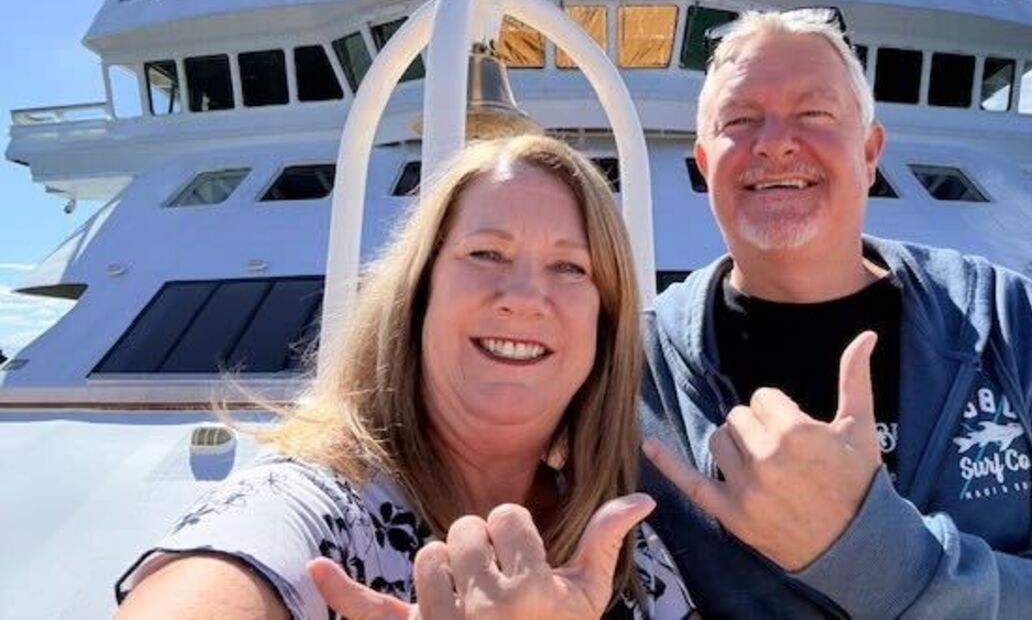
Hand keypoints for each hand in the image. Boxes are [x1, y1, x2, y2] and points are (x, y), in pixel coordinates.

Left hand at [309, 493, 653, 619]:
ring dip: (443, 570)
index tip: (525, 564)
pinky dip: (340, 590)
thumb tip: (643, 496)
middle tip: (495, 583)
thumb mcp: (586, 600)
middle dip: (477, 548)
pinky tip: (314, 567)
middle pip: (463, 531)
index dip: (513, 533)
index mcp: (529, 590)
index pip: (504, 517)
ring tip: (468, 601)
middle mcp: (483, 608)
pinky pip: (369, 611)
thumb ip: (604, 542)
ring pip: (428, 556)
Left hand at [644, 330, 880, 570]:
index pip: (762, 398)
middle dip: (757, 429)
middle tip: (784, 454)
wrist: (858, 548)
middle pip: (737, 417)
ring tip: (765, 466)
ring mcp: (746, 488)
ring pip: (718, 441)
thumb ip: (855, 377)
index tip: (800, 436)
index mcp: (794, 432)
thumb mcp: (861, 428)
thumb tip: (867, 334)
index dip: (780, 413)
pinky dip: (668, 464)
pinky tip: (650, 444)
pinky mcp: (732, 514)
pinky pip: (691, 482)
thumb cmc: (860, 483)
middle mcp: (766, 458)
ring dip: (734, 447)